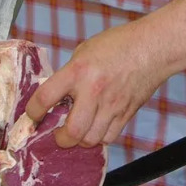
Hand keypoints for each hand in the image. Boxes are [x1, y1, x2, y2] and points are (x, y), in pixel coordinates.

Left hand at [24, 23, 171, 147]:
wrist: (152, 47)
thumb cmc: (117, 45)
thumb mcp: (84, 51)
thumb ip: (69, 74)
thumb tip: (57, 96)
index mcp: (77, 71)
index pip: (45, 98)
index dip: (33, 113)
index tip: (32, 117)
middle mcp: (93, 91)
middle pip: (72, 132)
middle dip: (60, 139)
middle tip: (58, 134)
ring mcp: (112, 105)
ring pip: (91, 140)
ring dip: (80, 140)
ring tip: (78, 131)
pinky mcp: (126, 113)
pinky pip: (108, 137)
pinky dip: (99, 137)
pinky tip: (96, 127)